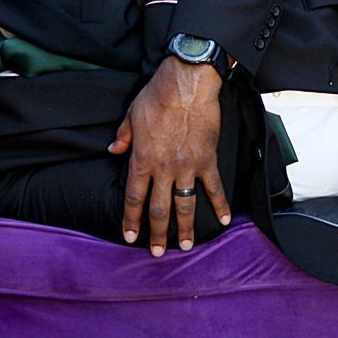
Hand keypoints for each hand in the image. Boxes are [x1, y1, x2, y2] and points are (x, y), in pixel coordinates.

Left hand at [108, 58, 229, 254]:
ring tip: (187, 245)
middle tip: (158, 252)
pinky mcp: (207, 159)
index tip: (130, 236)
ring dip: (186, 227)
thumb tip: (114, 150)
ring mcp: (187, 166)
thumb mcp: (131, 115)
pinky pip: (214, 186)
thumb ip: (123, 136)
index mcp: (142, 159)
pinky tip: (223, 219)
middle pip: (159, 208)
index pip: (134, 197)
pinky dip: (220, 204)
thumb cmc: (158, 96)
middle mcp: (164, 168)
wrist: (188, 84)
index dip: (131, 219)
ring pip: (185, 204)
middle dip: (157, 233)